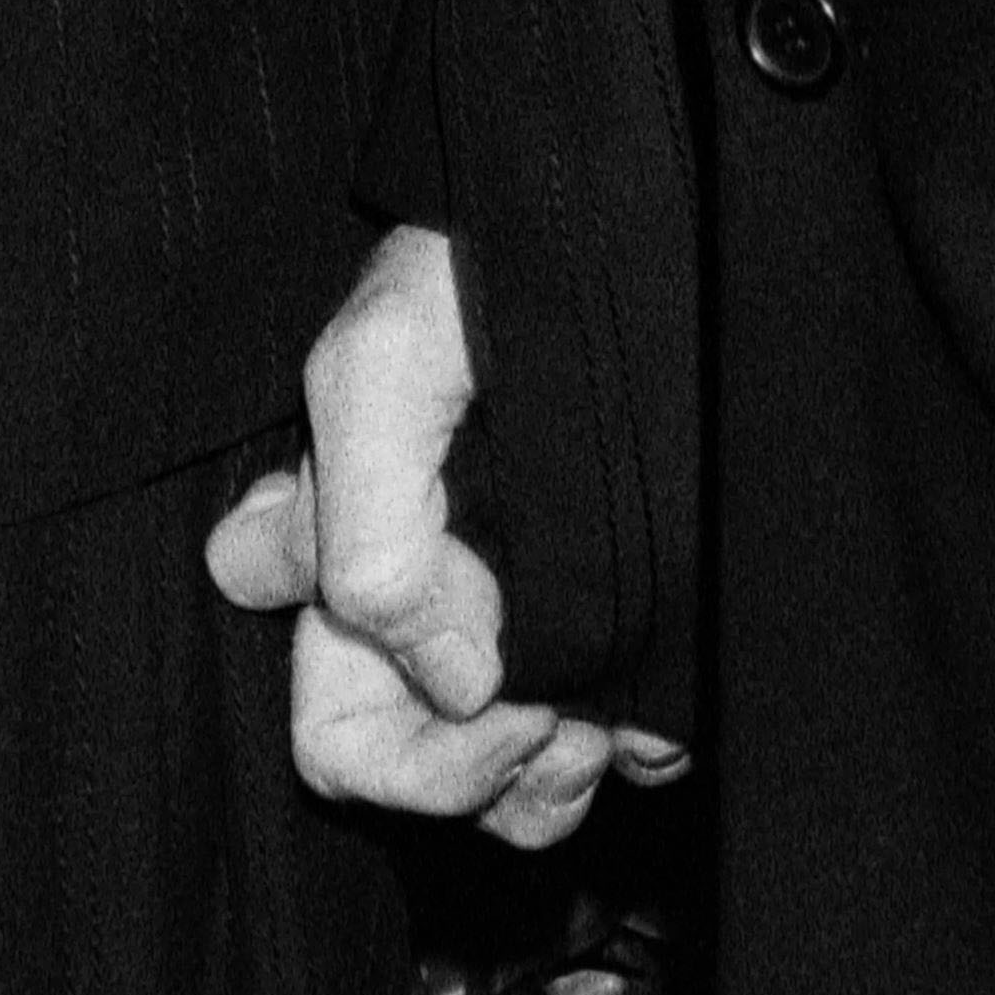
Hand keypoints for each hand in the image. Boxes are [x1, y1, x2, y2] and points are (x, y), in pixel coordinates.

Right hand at [204, 221, 688, 853]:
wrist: (595, 207)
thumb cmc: (465, 272)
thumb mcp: (376, 371)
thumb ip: (371, 535)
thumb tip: (458, 684)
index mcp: (346, 576)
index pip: (336, 740)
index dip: (408, 755)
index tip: (489, 686)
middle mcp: (426, 616)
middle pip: (435, 781)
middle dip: (496, 777)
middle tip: (559, 714)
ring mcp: (521, 623)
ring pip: (522, 787)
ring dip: (565, 769)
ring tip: (610, 706)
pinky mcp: (613, 617)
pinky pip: (623, 741)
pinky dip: (642, 736)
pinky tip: (658, 683)